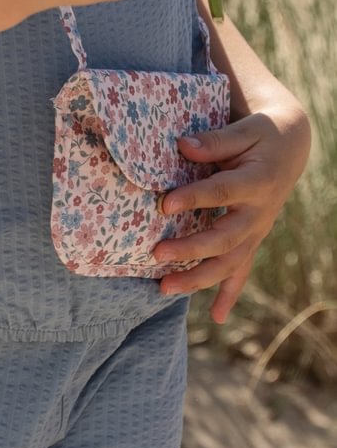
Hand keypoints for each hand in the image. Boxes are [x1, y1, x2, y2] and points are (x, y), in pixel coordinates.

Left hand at [153, 104, 310, 322]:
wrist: (290, 147)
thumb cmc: (261, 134)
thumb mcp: (245, 129)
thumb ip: (215, 141)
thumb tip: (182, 145)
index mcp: (257, 182)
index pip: (222, 192)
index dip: (194, 198)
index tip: (164, 204)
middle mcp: (259, 213)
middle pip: (224, 238)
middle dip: (190, 249)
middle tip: (156, 252)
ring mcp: (256, 230)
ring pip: (229, 263)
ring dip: (198, 279)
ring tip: (164, 288)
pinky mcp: (252, 239)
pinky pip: (241, 271)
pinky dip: (229, 294)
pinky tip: (216, 317)